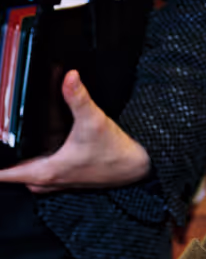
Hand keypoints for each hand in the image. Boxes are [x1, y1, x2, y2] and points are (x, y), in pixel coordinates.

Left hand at [0, 70, 150, 192]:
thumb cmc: (116, 151)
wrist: (139, 166)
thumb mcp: (94, 121)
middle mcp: (52, 180)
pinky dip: (41, 168)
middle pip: (17, 177)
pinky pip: (46, 178)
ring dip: (25, 169)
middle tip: (4, 150)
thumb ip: (78, 98)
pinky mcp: (73, 180)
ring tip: (20, 152)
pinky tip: (48, 152)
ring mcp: (63, 182)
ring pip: (31, 179)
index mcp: (48, 170)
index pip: (7, 174)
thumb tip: (69, 77)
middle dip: (9, 166)